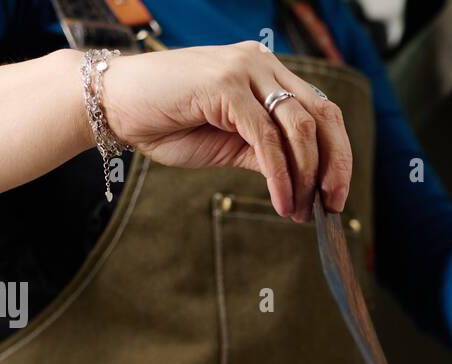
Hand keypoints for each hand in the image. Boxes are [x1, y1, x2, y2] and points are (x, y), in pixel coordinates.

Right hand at [98, 42, 351, 221]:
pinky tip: (282, 202)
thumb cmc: (168, 123)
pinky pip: (266, 137)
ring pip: (299, 127)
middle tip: (332, 207)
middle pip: (322, 115)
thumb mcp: (230, 145)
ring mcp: (245, 70)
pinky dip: (280, 175)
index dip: (337, 155)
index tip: (335, 196)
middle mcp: (262, 65)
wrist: (114, 106)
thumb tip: (306, 185)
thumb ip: (267, 155)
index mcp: (268, 74)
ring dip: (305, 176)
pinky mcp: (226, 86)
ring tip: (298, 211)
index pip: (321, 111)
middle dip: (334, 165)